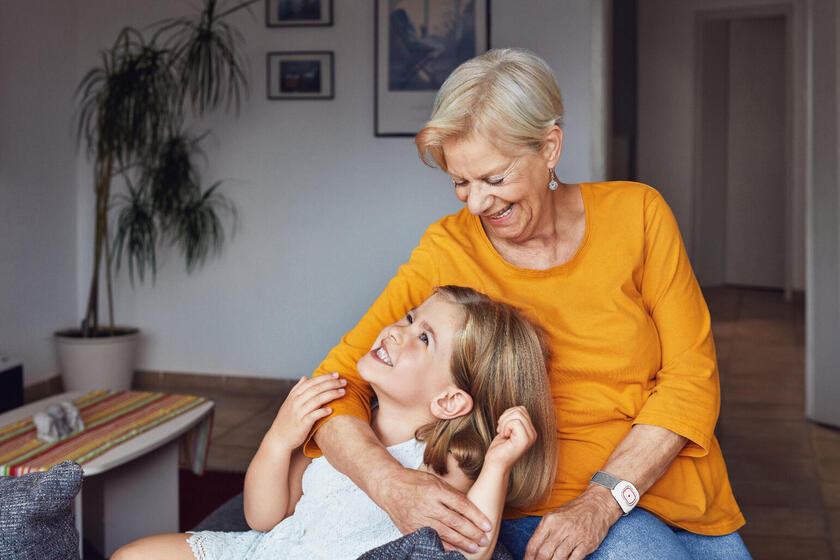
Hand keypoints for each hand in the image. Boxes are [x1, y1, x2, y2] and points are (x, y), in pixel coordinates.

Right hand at [266, 373, 345, 449]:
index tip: (337, 374)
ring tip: (343, 392)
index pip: (311, 382)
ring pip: (317, 400)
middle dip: (331, 384)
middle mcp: (296, 402)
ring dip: (331, 395)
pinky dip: (322, 412)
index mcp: (295, 395)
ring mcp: (299, 413)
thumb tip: (305, 377)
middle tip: (344, 381)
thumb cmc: (287, 419)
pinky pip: (313, 416)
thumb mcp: (289, 402)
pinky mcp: (302, 424)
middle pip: (316, 389)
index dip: (325, 377)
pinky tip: (331, 410)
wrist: (279, 438)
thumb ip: (297, 389)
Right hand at [377, 466, 492, 553]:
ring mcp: (419, 518)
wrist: (389, 486)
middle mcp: (428, 504)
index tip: (488, 525)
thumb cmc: (414, 482)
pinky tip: (455, 550)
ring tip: (474, 547)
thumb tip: (471, 508)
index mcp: (436, 490)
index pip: (461, 505)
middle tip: (484, 539)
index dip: (476, 516)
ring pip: (444, 533)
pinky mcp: (411, 528)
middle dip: (472, 532)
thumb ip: (451, 494)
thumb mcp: (435, 480)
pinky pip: (431, 539)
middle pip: (455, 521)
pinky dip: (444, 546)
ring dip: (461, 542)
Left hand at [483, 406, 535, 470]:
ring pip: (518, 414)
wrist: (495, 464)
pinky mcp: (524, 440)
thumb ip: (515, 419)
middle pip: (520, 410)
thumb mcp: (508, 429)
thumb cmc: (499, 448)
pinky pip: (515, 422)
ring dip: (504, 422)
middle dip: (506, 416)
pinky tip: (504, 436)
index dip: (508, 414)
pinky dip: (505, 427)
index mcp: (530, 431)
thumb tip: (519, 408)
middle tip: (501, 429)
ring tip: (502, 433)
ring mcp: (530, 437)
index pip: (522, 409)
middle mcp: (533, 434)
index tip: (502, 426)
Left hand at [524, 485, 621, 559]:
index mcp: (549, 521)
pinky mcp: (586, 544)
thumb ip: (544, 531)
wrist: (597, 505)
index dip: (528, 558)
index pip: (533, 545)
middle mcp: (560, 528)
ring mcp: (574, 536)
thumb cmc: (575, 511)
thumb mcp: (555, 516)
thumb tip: (533, 550)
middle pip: (543, 554)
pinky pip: (574, 559)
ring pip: (557, 559)